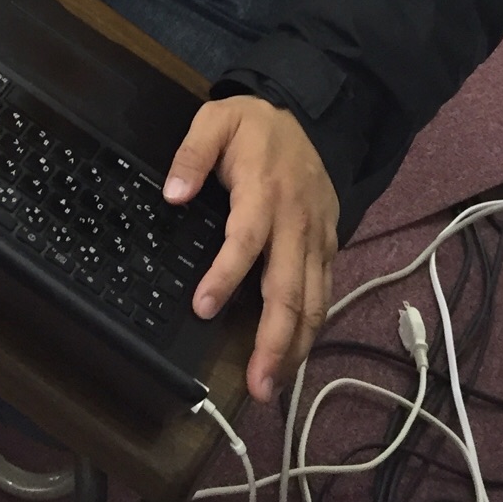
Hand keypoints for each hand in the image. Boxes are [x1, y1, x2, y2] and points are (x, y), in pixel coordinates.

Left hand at [164, 95, 338, 403]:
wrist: (306, 114)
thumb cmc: (254, 126)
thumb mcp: (215, 120)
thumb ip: (191, 153)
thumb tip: (173, 194)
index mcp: (265, 191)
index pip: (246, 240)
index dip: (226, 275)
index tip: (203, 308)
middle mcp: (296, 222)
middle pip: (289, 288)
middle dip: (274, 339)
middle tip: (257, 383)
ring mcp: (317, 238)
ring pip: (313, 301)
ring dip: (295, 347)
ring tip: (272, 386)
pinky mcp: (329, 247)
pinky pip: (324, 294)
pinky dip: (312, 330)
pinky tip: (295, 357)